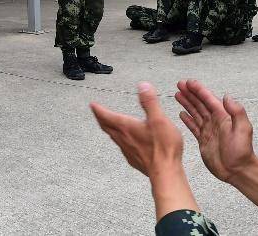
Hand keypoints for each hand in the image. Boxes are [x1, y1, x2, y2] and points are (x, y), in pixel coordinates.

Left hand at [91, 82, 194, 221]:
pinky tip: (125, 142)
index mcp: (127, 127)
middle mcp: (124, 139)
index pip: (107, 116)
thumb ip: (150, 101)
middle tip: (96, 113)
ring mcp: (128, 150)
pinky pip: (122, 147)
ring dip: (109, 129)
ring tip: (108, 124)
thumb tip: (142, 85)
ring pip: (114, 137)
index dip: (98, 109)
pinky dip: (119, 140)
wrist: (165, 172)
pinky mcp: (134, 159)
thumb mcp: (158, 119)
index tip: (92, 105)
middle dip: (101, 118)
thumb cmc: (163, 147)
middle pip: (107, 127)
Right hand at [174, 80, 255, 182]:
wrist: (237, 170)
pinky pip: (193, 126)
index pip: (209, 99)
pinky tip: (181, 113)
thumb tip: (227, 96)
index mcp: (223, 116)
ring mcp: (208, 130)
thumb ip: (236, 112)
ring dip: (187, 103)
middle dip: (190, 93)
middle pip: (200, 103)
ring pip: (195, 113)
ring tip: (178, 94)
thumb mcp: (243, 129)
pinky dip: (187, 119)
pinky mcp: (203, 140)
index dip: (199, 90)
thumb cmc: (242, 152)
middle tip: (179, 84)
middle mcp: (215, 121)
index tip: (189, 82)